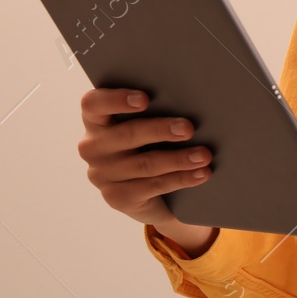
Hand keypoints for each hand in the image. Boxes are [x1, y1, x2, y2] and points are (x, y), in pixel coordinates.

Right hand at [77, 88, 215, 253]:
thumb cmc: (152, 143)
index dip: (116, 99)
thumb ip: (156, 110)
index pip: (93, 104)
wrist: (153, 192)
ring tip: (204, 155)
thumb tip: (189, 101)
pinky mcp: (117, 198)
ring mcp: (102, 175)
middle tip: (189, 128)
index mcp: (95, 120)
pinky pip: (152, 186)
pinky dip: (181, 178)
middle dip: (160, 130)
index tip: (145, 99)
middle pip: (127, 134)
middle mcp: (93, 147)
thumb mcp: (148, 125)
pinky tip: (201, 174)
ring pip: (144, 163)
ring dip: (178, 159)